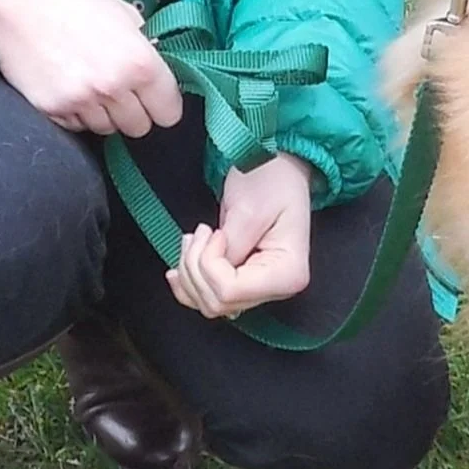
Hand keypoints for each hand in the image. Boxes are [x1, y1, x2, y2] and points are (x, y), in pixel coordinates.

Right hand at [0, 0, 183, 135]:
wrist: (10, 2)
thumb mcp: (120, 11)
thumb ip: (144, 42)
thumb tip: (157, 65)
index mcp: (140, 61)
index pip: (169, 111)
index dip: (163, 104)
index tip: (154, 98)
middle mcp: (114, 86)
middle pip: (139, 127)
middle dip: (133, 111)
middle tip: (118, 88)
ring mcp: (82, 101)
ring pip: (107, 129)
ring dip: (103, 113)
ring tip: (87, 80)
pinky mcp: (52, 110)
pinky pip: (77, 126)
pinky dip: (76, 113)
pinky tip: (66, 85)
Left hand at [166, 152, 312, 317]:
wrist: (277, 165)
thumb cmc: (271, 179)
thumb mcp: (248, 210)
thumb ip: (231, 248)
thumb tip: (211, 273)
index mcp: (288, 273)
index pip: (230, 291)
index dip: (209, 264)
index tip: (215, 232)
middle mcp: (277, 288)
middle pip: (218, 302)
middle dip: (196, 267)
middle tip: (201, 232)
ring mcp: (260, 288)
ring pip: (209, 303)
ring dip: (191, 271)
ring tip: (196, 237)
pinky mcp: (244, 282)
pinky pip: (208, 298)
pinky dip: (188, 283)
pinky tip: (180, 265)